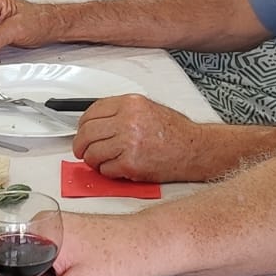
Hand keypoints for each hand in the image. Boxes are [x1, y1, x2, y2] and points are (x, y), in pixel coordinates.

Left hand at [74, 96, 209, 181]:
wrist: (195, 149)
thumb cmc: (175, 132)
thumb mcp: (147, 109)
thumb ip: (121, 113)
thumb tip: (96, 123)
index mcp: (130, 104)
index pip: (92, 112)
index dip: (82, 125)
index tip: (82, 132)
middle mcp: (128, 121)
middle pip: (87, 133)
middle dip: (80, 145)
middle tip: (82, 151)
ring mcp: (129, 143)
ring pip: (93, 153)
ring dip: (92, 160)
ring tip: (101, 161)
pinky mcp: (131, 164)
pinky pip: (105, 169)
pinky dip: (107, 172)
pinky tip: (116, 168)